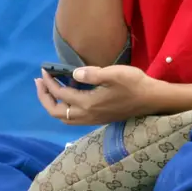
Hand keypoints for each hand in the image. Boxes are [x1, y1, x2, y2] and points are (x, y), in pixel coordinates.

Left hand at [35, 65, 158, 125]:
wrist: (151, 99)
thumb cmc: (134, 84)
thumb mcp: (114, 74)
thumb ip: (92, 74)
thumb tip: (74, 74)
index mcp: (88, 104)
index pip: (61, 94)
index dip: (49, 82)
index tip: (44, 70)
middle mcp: (87, 115)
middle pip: (56, 112)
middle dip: (44, 97)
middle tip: (40, 82)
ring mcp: (93, 119)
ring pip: (64, 118)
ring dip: (53, 104)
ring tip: (51, 90)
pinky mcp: (99, 119)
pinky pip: (73, 118)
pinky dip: (65, 108)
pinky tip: (70, 96)